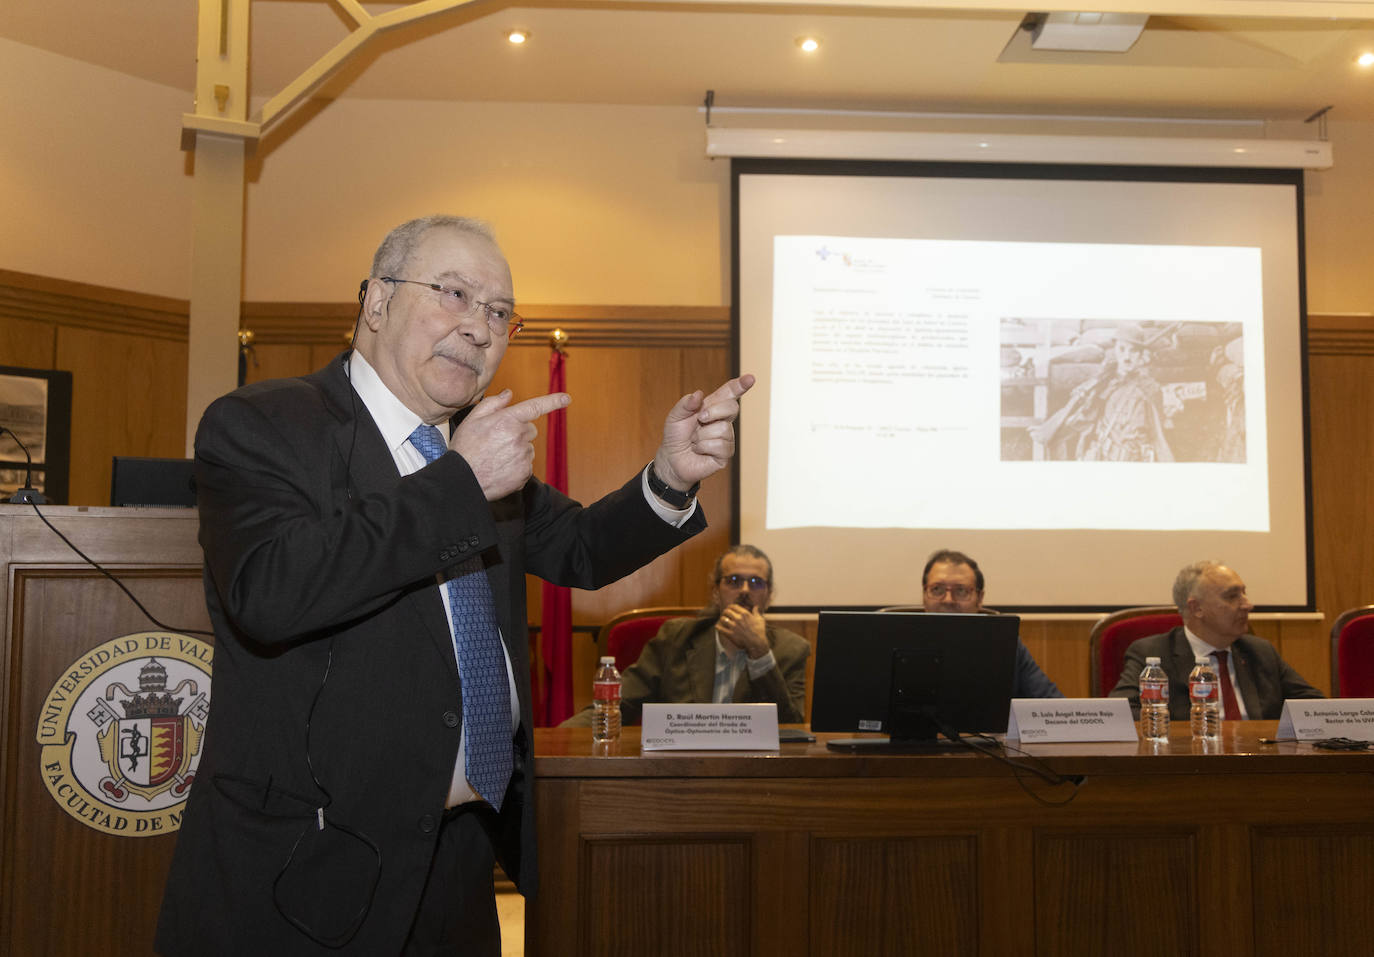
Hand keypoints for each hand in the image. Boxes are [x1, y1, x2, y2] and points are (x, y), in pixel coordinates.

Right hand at [450, 390, 569, 500]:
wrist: (462, 480)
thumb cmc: (465, 448)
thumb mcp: (472, 420)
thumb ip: (493, 404)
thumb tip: (509, 394)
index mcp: (507, 420)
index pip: (535, 407)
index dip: (553, 401)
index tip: (566, 399)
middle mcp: (519, 437)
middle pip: (530, 430)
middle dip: (518, 432)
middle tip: (498, 440)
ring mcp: (523, 457)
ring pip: (528, 448)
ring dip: (517, 450)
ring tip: (496, 457)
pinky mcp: (524, 474)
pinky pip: (526, 466)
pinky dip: (517, 466)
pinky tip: (500, 468)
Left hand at [651, 374, 755, 493]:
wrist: (672, 459)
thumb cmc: (675, 436)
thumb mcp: (675, 416)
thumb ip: (685, 403)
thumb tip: (699, 394)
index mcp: (713, 407)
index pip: (730, 393)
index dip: (740, 385)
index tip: (750, 378)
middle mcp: (723, 421)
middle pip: (732, 407)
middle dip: (713, 412)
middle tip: (699, 419)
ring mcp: (727, 438)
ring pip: (723, 429)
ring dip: (702, 436)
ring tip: (695, 441)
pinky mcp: (725, 454)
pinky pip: (720, 446)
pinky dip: (703, 447)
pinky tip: (699, 450)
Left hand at [716, 602, 768, 658]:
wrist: (757, 643)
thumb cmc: (759, 631)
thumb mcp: (760, 619)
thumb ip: (756, 612)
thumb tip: (756, 606)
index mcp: (745, 614)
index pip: (733, 606)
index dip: (730, 606)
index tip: (729, 608)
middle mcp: (738, 619)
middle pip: (726, 611)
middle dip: (725, 612)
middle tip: (725, 614)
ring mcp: (733, 626)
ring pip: (722, 619)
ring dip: (722, 619)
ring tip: (722, 620)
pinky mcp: (730, 634)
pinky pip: (720, 628)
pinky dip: (718, 627)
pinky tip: (718, 626)